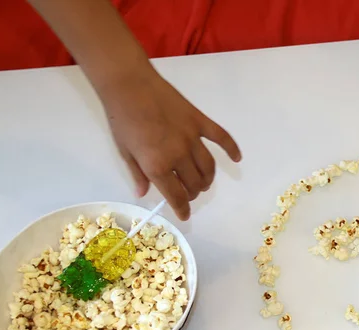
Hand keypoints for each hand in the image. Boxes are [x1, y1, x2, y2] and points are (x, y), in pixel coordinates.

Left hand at [99, 68, 240, 219]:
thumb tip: (144, 193)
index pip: (176, 196)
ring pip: (208, 168)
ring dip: (207, 180)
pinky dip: (232, 149)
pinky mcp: (200, 122)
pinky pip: (221, 138)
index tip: (184, 215)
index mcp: (158, 166)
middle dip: (192, 194)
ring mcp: (192, 138)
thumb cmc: (121, 119)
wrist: (130, 85)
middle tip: (187, 193)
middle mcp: (179, 156)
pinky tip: (237, 158)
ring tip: (203, 182)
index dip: (182, 209)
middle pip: (195, 184)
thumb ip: (138, 174)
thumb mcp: (124, 151)